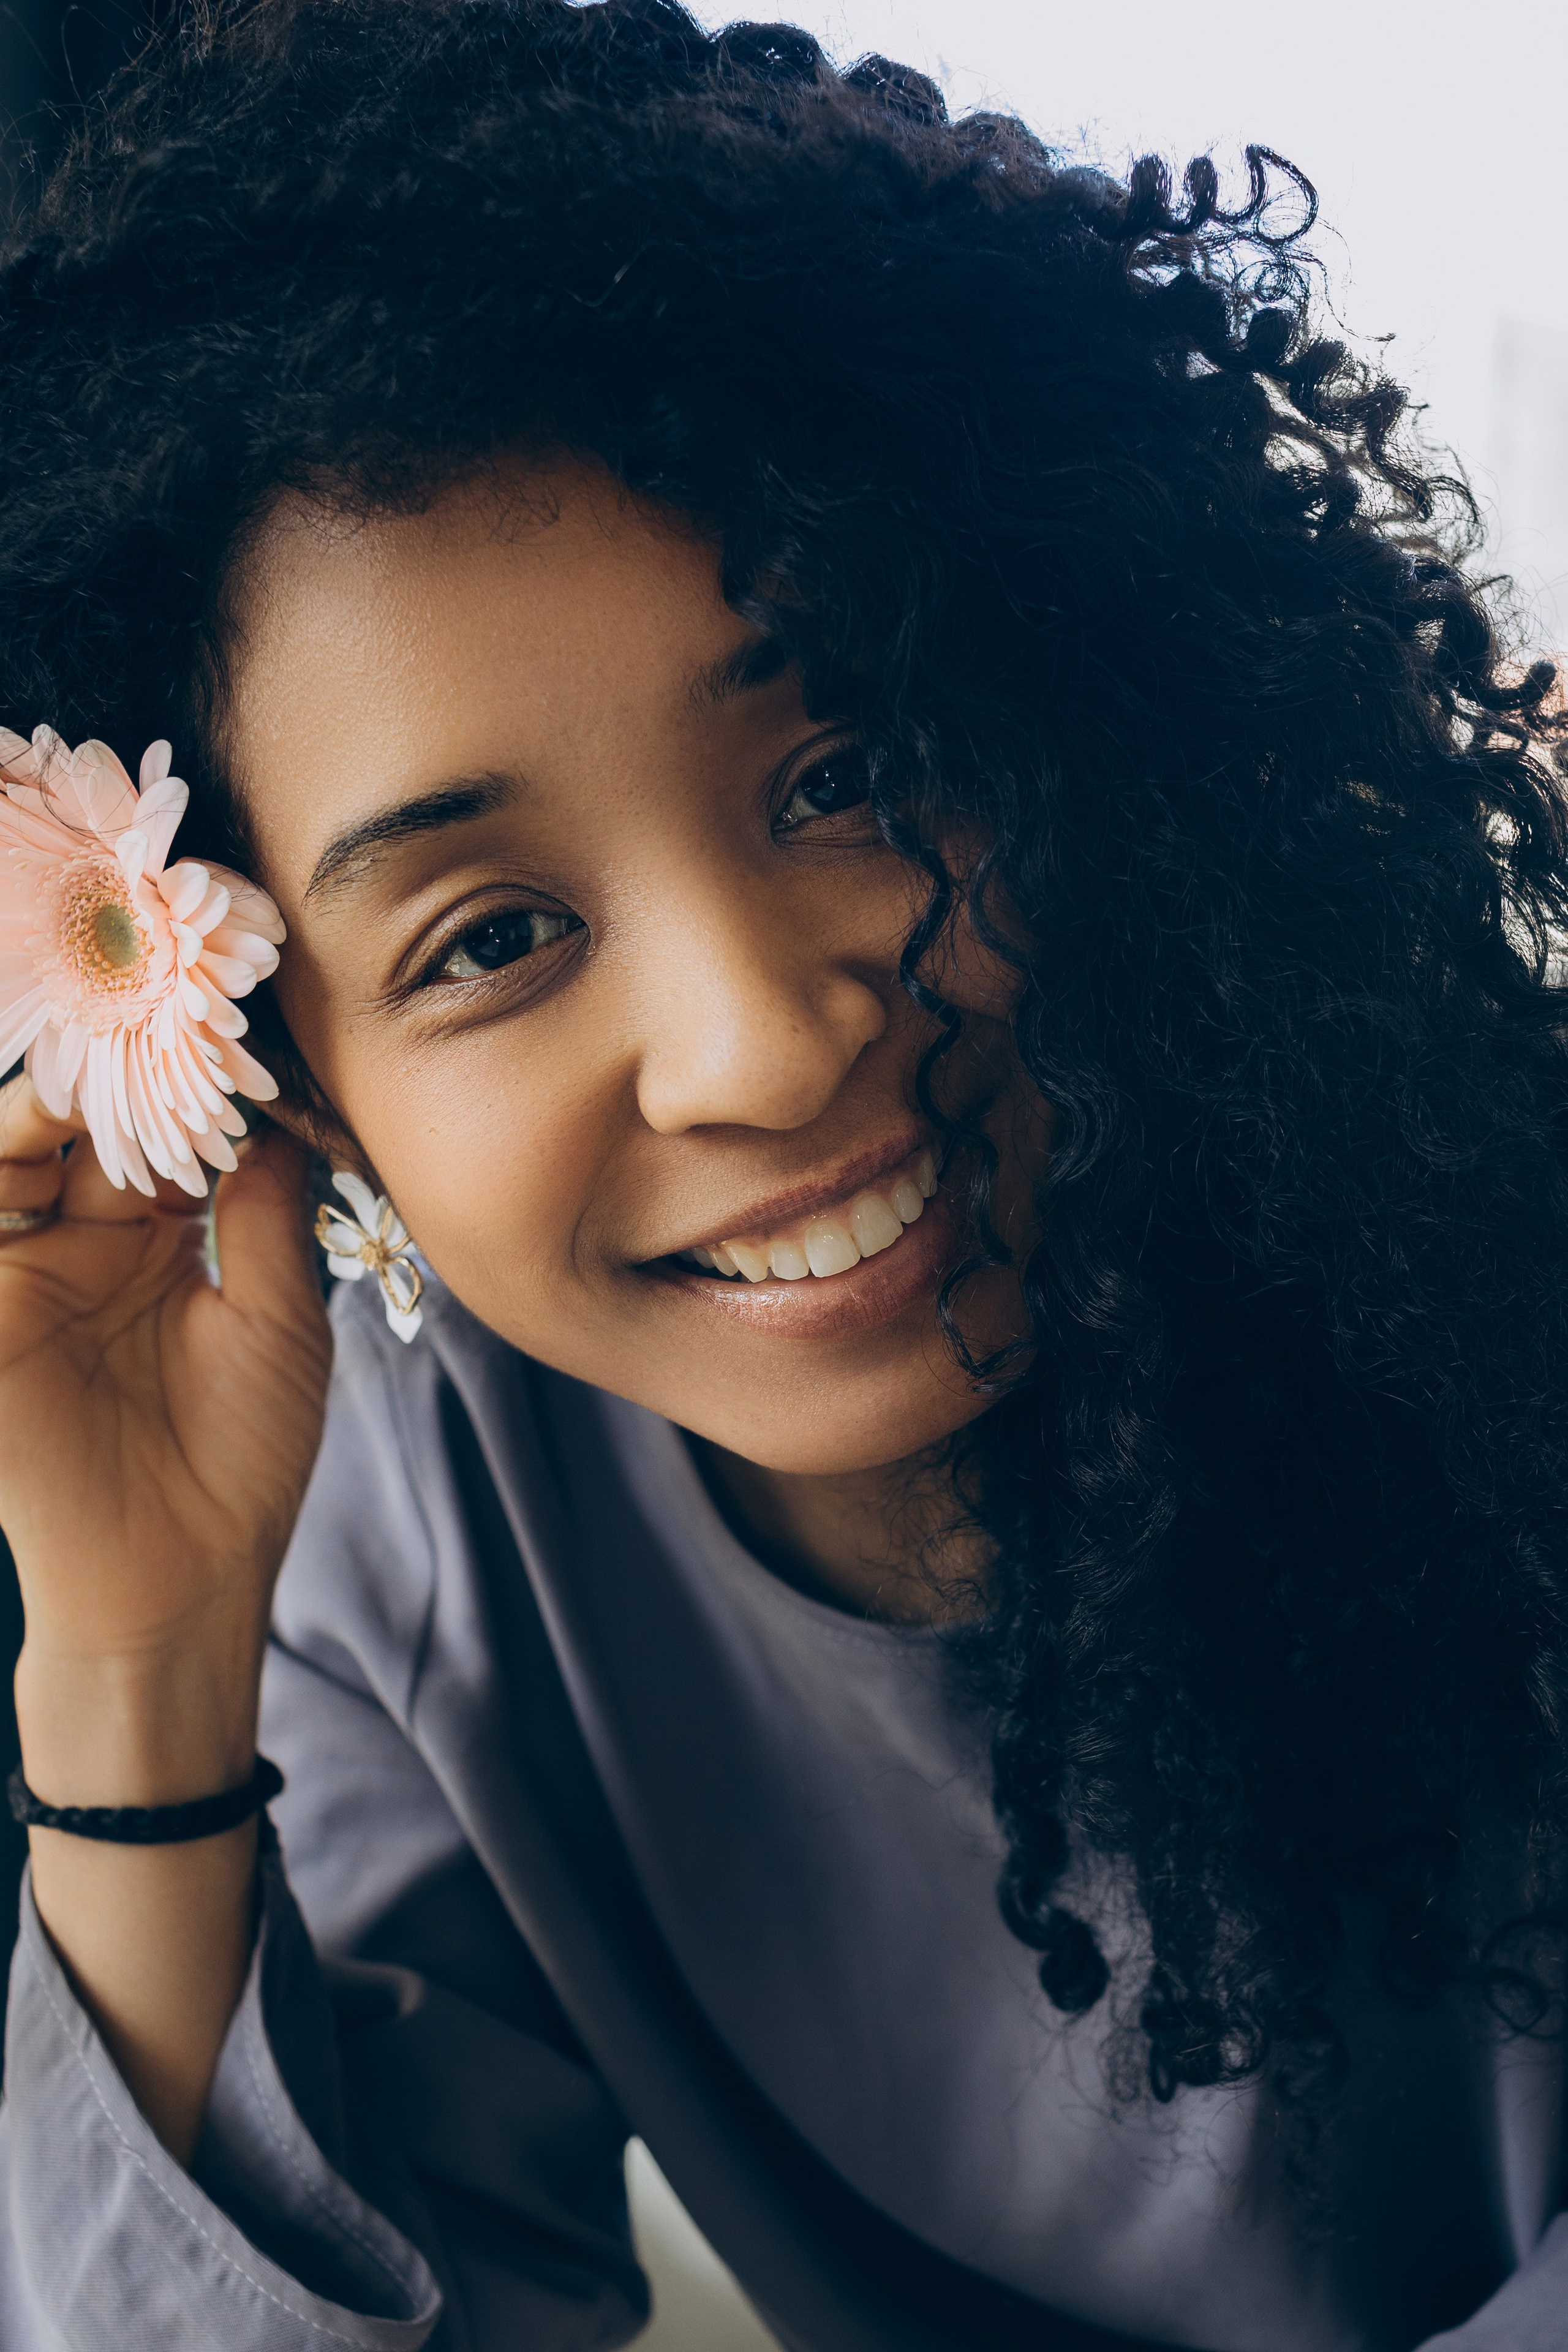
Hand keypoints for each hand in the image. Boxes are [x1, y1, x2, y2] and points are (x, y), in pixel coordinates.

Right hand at [0, 1072, 330, 1796]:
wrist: (178, 1580)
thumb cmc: (239, 1460)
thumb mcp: (278, 1319)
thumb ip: (268, 1209)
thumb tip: (281, 1107)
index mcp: (168, 1238)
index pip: (172, 1124)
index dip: (196, 1069)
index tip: (232, 1004)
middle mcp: (94, 1238)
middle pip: (96, 1117)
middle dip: (126, 1057)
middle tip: (161, 997)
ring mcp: (31, 1267)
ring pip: (23, 1144)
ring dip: (61, 1091)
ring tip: (103, 1051)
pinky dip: (7, 1148)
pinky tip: (43, 1112)